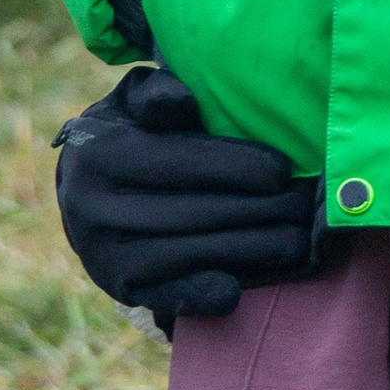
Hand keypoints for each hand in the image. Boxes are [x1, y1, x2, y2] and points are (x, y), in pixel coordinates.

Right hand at [54, 64, 314, 324]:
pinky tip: (239, 287)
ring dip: (252, 249)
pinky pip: (170, 296)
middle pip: (197, 211)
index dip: (240, 167)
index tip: (284, 171)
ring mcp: (102, 254)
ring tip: (296, 239)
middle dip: (260, 209)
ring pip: (193, 252)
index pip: (184, 162)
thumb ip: (158, 93)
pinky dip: (205, 294)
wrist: (85, 193)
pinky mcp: (119, 288)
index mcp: (99, 152)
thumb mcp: (133, 101)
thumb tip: (183, 102)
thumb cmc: (130, 133)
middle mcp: (93, 207)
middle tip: (304, 205)